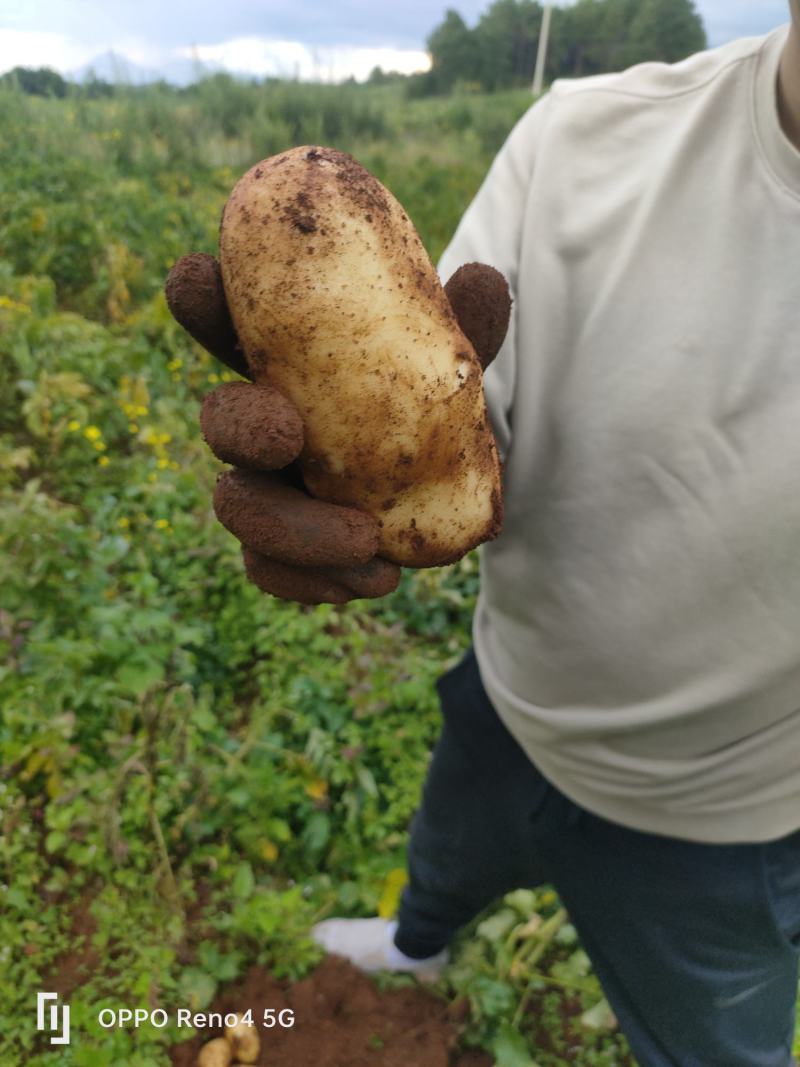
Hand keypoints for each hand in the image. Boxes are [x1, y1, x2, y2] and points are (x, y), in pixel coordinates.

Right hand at [165, 253, 509, 603]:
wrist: (442, 488)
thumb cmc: (426, 407)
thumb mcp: (450, 369)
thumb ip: (462, 331)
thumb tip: (483, 280)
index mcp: (285, 366)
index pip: (227, 325)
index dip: (200, 300)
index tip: (195, 274)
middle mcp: (263, 425)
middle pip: (220, 421)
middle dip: (241, 425)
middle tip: (288, 437)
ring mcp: (266, 490)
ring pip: (238, 506)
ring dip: (293, 529)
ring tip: (367, 543)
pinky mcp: (281, 548)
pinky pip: (268, 570)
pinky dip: (309, 582)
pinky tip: (368, 583)